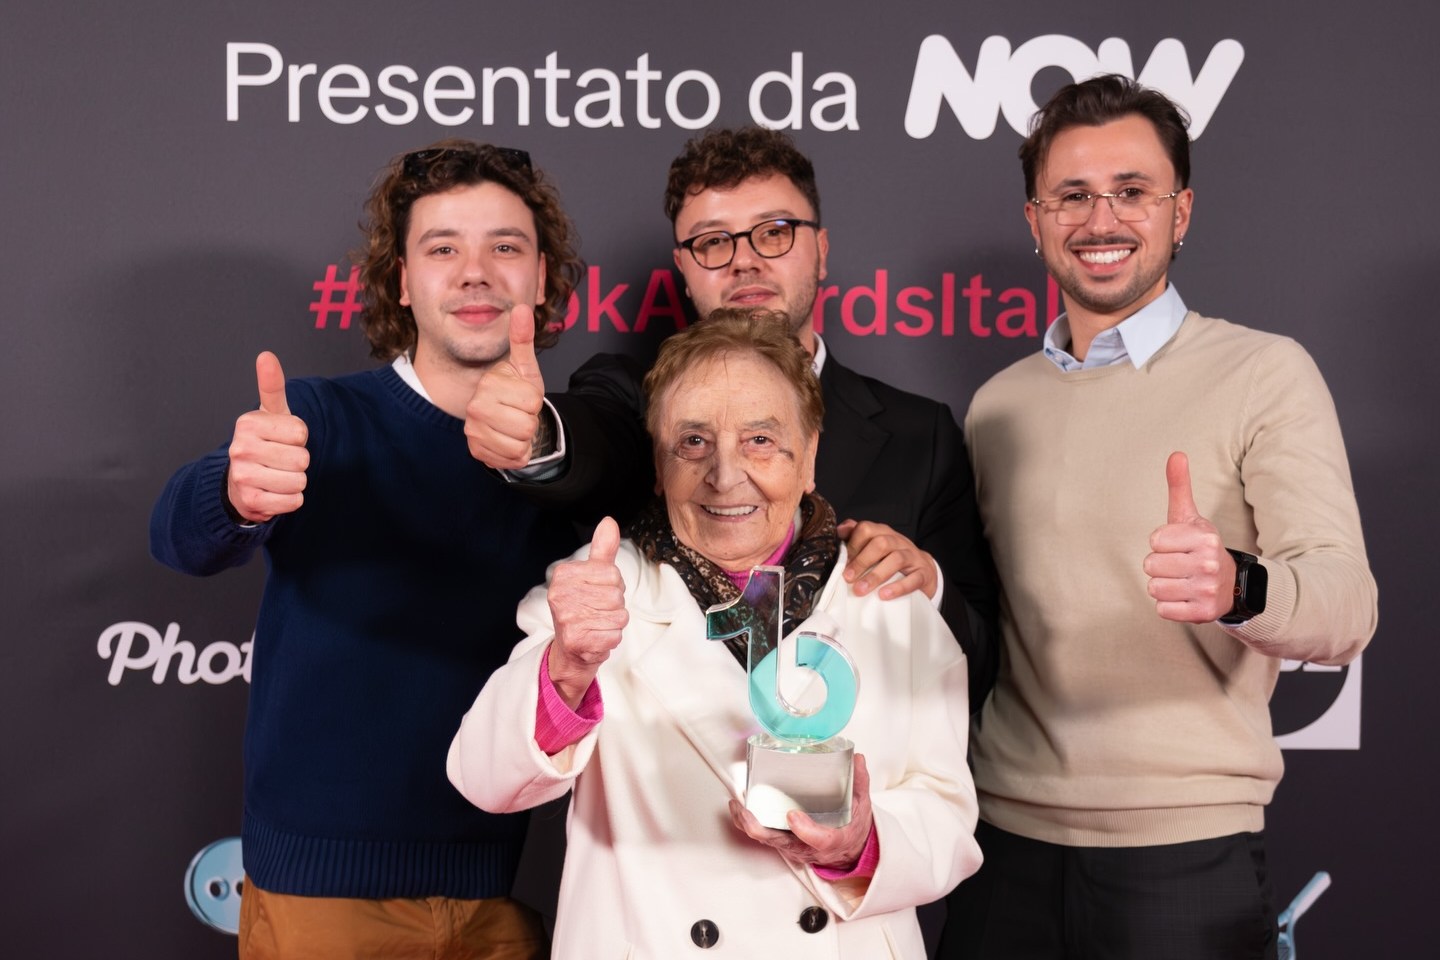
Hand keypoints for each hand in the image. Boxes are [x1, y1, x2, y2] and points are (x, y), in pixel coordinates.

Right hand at [225, 352, 308, 522]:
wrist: (240, 483)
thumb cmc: (263, 444)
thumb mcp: (269, 414)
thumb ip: (271, 386)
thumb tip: (266, 356)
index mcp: (247, 423)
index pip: (301, 432)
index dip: (298, 438)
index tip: (281, 439)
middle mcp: (240, 449)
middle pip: (301, 459)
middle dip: (298, 462)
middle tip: (279, 460)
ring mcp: (243, 476)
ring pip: (299, 481)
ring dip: (295, 482)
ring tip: (277, 476)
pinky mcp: (252, 502)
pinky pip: (294, 502)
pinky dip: (290, 500)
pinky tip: (274, 492)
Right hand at [464, 305, 547, 469]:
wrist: (505, 416)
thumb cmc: (516, 390)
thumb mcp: (525, 367)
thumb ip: (523, 340)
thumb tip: (522, 309)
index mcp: (488, 385)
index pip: (532, 402)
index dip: (534, 401)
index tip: (523, 397)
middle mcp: (475, 408)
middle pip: (526, 426)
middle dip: (530, 421)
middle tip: (518, 413)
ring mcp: (474, 432)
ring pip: (520, 446)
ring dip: (524, 439)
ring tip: (514, 427)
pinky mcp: (477, 452)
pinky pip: (512, 460)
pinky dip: (517, 455)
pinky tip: (509, 441)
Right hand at [547, 517, 628, 707]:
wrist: (571, 650)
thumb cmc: (584, 608)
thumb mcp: (592, 575)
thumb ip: (602, 550)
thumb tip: (609, 522)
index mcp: (564, 574)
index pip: (612, 573)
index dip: (614, 585)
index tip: (598, 593)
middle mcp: (561, 595)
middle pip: (617, 595)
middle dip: (615, 605)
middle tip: (598, 612)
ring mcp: (567, 619)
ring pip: (619, 615)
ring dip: (614, 623)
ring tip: (597, 624)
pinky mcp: (577, 640)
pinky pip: (615, 635)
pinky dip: (611, 639)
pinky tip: (596, 638)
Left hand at [729, 754, 874, 870]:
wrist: (847, 851)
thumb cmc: (851, 829)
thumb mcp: (860, 807)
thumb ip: (858, 783)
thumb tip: (857, 758)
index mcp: (831, 840)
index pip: (818, 839)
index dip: (804, 830)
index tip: (793, 816)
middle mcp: (807, 847)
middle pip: (780, 842)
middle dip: (759, 828)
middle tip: (746, 810)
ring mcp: (793, 847)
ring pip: (766, 839)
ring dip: (748, 824)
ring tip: (736, 805)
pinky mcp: (783, 843)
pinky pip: (763, 836)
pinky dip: (749, 823)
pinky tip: (740, 808)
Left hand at [838, 519, 938, 599]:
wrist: (924, 571)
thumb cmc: (892, 560)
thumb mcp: (875, 547)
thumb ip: (857, 538)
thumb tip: (839, 531)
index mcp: (884, 533)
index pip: (867, 529)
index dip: (852, 544)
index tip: (841, 562)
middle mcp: (899, 541)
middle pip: (880, 543)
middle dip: (861, 561)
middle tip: (848, 578)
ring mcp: (912, 557)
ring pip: (896, 559)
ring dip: (875, 575)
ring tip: (860, 589)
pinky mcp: (923, 574)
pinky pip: (914, 579)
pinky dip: (898, 587)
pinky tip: (884, 595)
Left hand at [1144, 451, 1237, 621]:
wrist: (1231, 584)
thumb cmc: (1200, 547)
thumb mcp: (1191, 517)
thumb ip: (1180, 487)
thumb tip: (1176, 454)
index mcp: (1205, 537)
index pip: (1154, 541)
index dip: (1161, 544)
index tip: (1177, 545)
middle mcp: (1208, 564)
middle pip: (1150, 565)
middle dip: (1160, 565)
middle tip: (1179, 565)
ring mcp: (1207, 590)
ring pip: (1154, 588)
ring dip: (1163, 586)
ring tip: (1181, 581)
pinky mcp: (1202, 614)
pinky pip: (1162, 610)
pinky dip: (1169, 605)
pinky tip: (1185, 597)